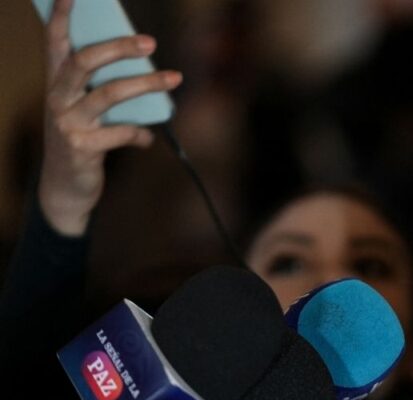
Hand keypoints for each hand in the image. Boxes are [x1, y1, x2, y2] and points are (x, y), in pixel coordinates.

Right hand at [38, 0, 181, 235]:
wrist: (65, 186)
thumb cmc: (83, 137)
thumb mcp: (85, 109)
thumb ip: (102, 86)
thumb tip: (144, 63)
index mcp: (55, 82)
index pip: (54, 42)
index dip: (62, 17)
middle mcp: (56, 98)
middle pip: (84, 61)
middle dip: (119, 48)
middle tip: (150, 41)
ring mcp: (67, 122)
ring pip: (109, 94)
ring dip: (146, 84)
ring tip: (174, 77)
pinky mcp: (82, 147)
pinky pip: (122, 133)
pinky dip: (140, 134)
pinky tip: (147, 138)